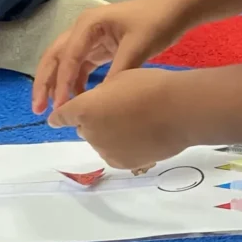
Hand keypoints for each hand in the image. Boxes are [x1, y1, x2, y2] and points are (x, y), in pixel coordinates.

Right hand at [33, 0, 186, 114]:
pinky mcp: (101, 46)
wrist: (177, 10)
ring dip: (58, 84)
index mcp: (89, 23)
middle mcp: (84, 28)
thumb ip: (117, 73)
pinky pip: (82, 65)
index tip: (59, 106)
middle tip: (38, 109)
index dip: (60, 82)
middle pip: (56, 57)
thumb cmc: (157, 23)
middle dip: (46, 83)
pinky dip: (76, 81)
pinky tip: (77, 98)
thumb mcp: (137, 48)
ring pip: (66, 62)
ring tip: (55, 110)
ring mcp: (92, 37)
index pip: (67, 56)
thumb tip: (99, 100)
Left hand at [47, 68, 191, 169]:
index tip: (61, 117)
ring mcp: (105, 151)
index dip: (61, 116)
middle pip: (85, 128)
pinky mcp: (122, 164)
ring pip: (102, 142)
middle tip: (121, 110)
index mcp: (85, 109)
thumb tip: (101, 105)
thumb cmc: (151, 86)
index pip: (61, 116)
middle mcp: (89, 133)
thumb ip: (103, 94)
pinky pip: (117, 153)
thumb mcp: (122, 77)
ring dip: (111, 134)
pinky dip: (124, 146)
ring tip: (138, 123)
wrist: (180, 110)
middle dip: (95, 121)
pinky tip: (144, 135)